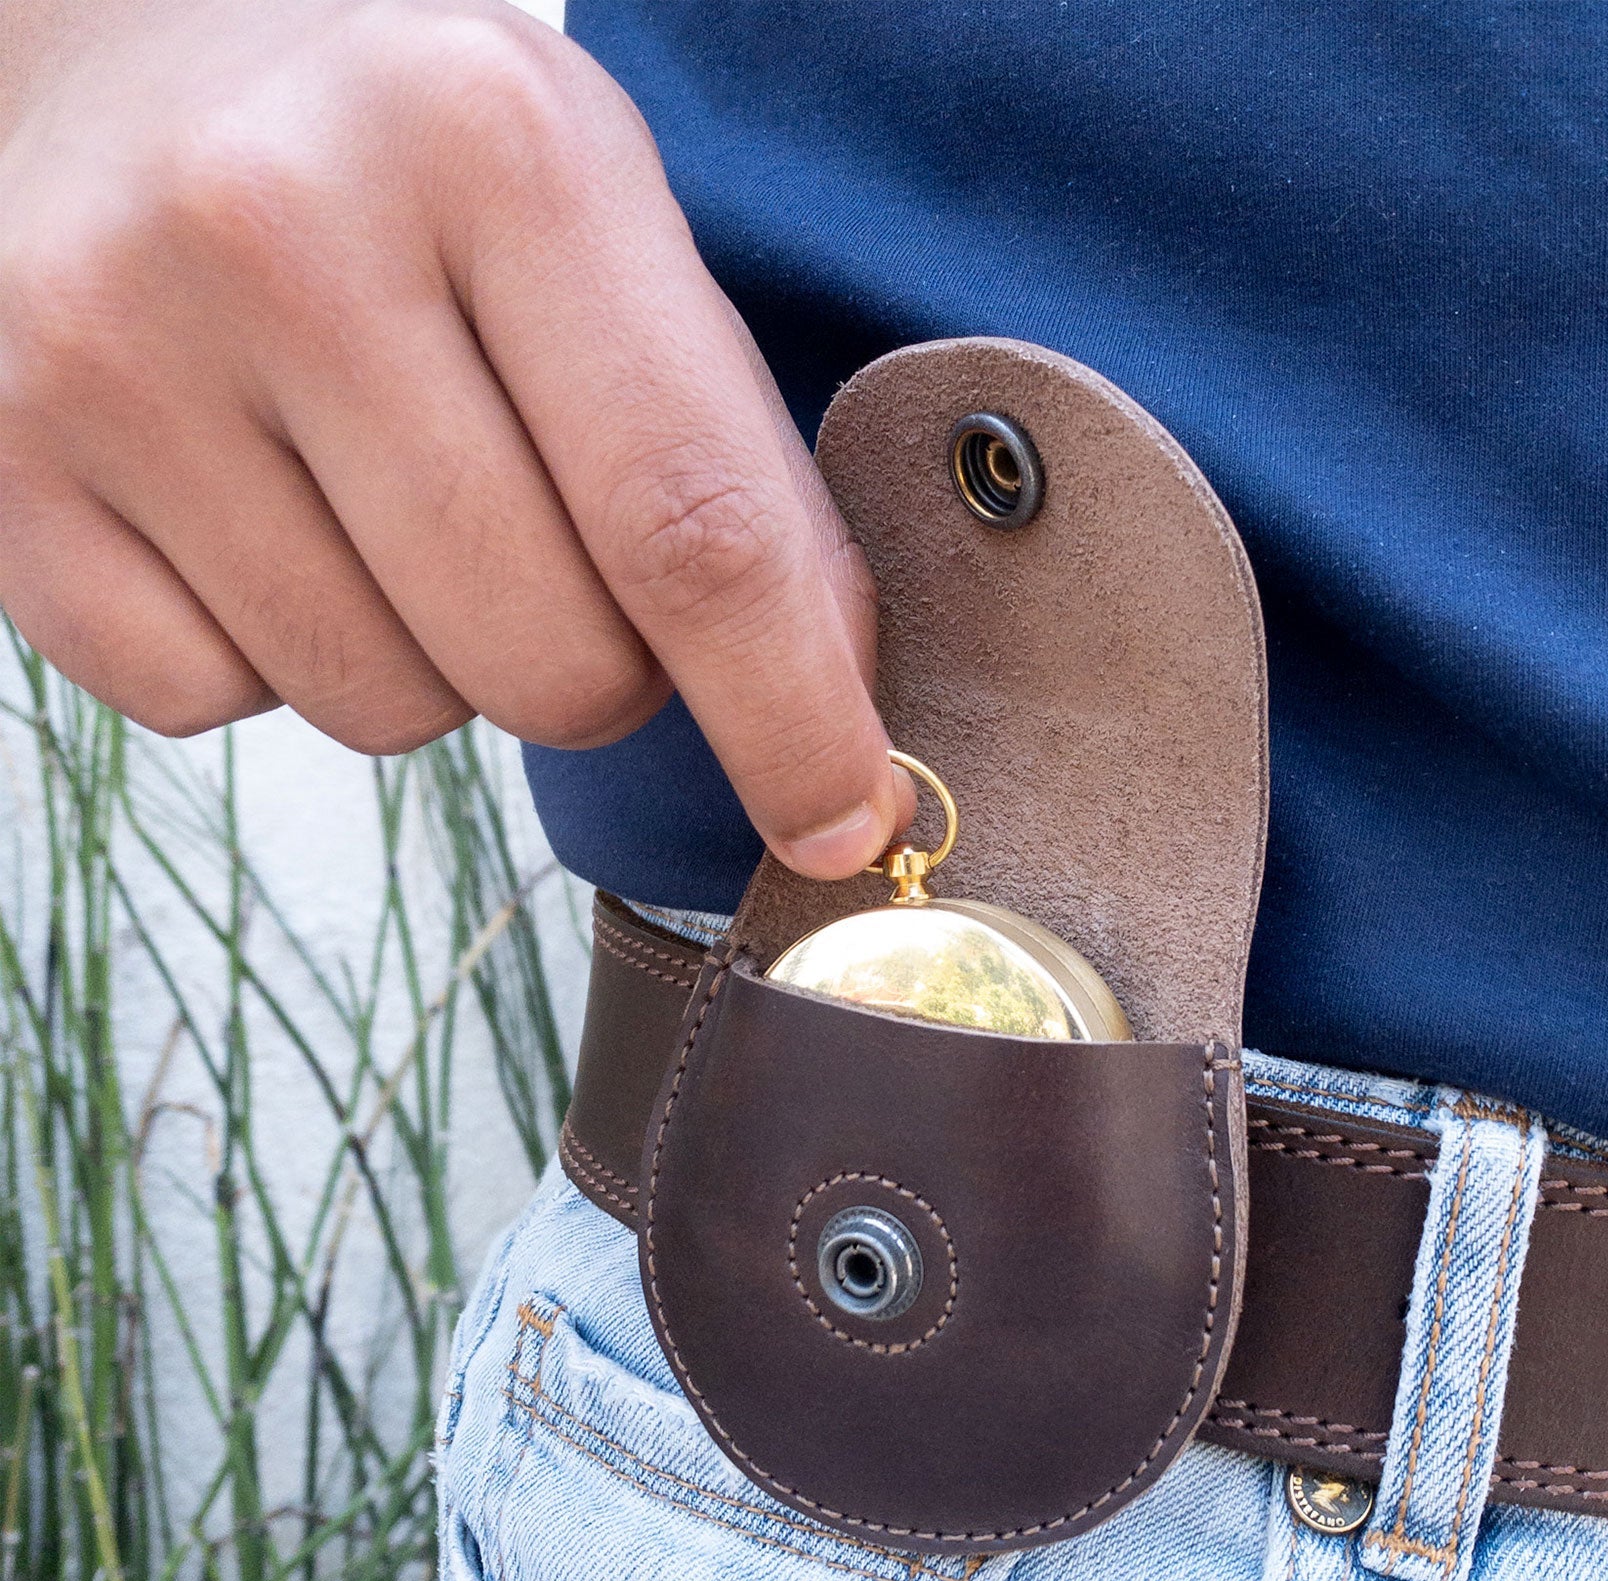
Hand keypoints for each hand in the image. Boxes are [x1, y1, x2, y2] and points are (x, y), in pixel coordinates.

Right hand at [0, 0, 906, 877]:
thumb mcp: (607, 229)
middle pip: (549, 664)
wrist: (122, 52)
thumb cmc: (416, 168)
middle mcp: (286, 229)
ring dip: (435, 662)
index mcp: (501, 147)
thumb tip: (828, 711)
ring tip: (387, 497)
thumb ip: (732, 461)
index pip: (692, 526)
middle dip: (602, 677)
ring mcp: (113, 347)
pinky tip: (258, 512)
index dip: (790, 717)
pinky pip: (218, 704)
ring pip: (389, 712)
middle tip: (554, 553)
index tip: (842, 824)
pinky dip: (272, 657)